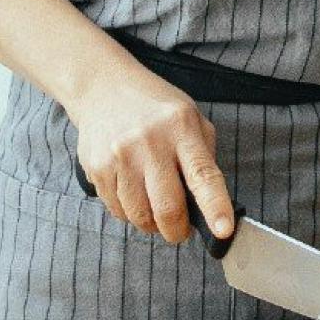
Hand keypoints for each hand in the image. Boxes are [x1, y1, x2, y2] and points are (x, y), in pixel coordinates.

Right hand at [70, 66, 235, 243]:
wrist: (103, 87)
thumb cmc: (156, 109)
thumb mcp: (192, 119)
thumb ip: (204, 158)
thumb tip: (211, 204)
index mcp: (182, 129)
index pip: (203, 175)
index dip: (215, 207)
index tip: (223, 230)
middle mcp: (150, 143)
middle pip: (167, 207)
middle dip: (178, 231)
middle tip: (181, 231)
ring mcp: (120, 156)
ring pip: (139, 215)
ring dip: (152, 225)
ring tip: (156, 211)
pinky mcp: (96, 167)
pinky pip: (117, 209)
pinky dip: (130, 213)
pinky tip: (135, 196)